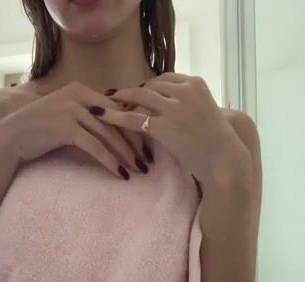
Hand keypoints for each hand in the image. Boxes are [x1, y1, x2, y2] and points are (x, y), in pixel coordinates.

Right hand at [0, 81, 149, 179]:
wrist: (11, 137)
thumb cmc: (40, 130)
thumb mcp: (67, 116)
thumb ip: (88, 116)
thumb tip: (114, 128)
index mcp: (82, 90)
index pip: (117, 107)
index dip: (135, 126)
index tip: (147, 144)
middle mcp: (79, 95)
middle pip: (117, 120)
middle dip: (136, 142)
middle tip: (148, 160)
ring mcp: (72, 110)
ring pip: (109, 134)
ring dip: (126, 155)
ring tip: (138, 170)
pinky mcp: (66, 128)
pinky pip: (96, 147)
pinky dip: (110, 162)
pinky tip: (120, 174)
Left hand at [96, 73, 249, 183]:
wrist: (223, 159)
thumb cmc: (218, 142)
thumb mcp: (206, 113)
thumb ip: (190, 104)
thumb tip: (173, 108)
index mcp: (195, 83)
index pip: (165, 78)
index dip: (149, 86)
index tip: (138, 92)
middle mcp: (183, 90)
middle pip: (149, 85)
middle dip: (133, 92)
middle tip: (117, 97)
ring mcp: (172, 107)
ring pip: (138, 96)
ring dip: (121, 99)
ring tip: (106, 102)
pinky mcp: (162, 126)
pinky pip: (133, 117)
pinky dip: (114, 115)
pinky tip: (102, 115)